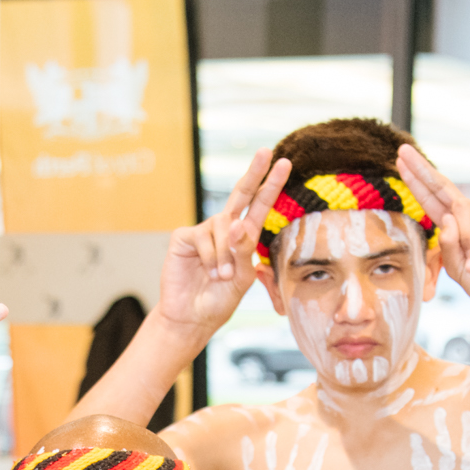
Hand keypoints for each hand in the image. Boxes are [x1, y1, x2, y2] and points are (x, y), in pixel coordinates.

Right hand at [153, 148, 290, 341]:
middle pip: (240, 194)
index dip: (271, 185)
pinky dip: (211, 257)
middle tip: (265, 151)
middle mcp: (224, 229)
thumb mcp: (242, 278)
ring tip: (222, 276)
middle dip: (254, 173)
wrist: (191, 318)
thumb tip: (238, 223)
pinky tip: (208, 272)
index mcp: (243, 237)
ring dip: (226, 253)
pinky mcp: (184, 237)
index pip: (260, 206)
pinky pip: (203, 238)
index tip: (284, 163)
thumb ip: (244, 251)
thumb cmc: (218, 300)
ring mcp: (204, 231)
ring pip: (223, 226)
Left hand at [397, 145, 469, 318]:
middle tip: (403, 151)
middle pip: (444, 189)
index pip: (433, 201)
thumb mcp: (457, 270)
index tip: (401, 162)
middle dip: (422, 171)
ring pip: (462, 213)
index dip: (417, 183)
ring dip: (462, 240)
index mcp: (458, 229)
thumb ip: (447, 246)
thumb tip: (447, 216)